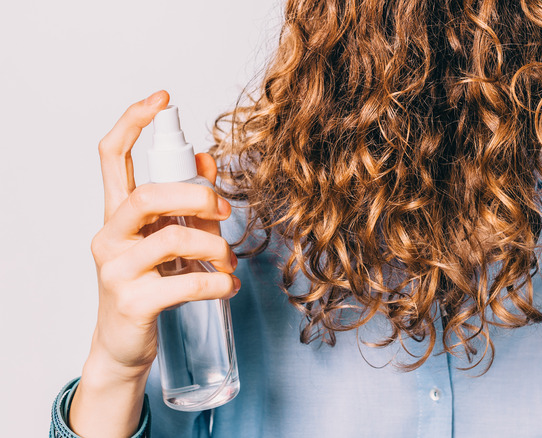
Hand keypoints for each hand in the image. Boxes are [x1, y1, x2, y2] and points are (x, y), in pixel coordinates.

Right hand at [70, 90, 239, 436]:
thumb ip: (187, 203)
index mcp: (117, 215)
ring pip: (172, 239)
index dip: (133, 122)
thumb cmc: (150, 284)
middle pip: (149, 194)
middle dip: (198, 196)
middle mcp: (109, 236)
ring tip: (230, 262)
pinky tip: (229, 286)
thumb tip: (208, 162)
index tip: (163, 99)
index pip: (112, 157)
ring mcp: (116, 270)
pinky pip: (184, 284)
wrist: (125, 345)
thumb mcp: (168, 238)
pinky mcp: (132, 302)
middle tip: (226, 210)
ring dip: (215, 247)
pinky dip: (218, 284)